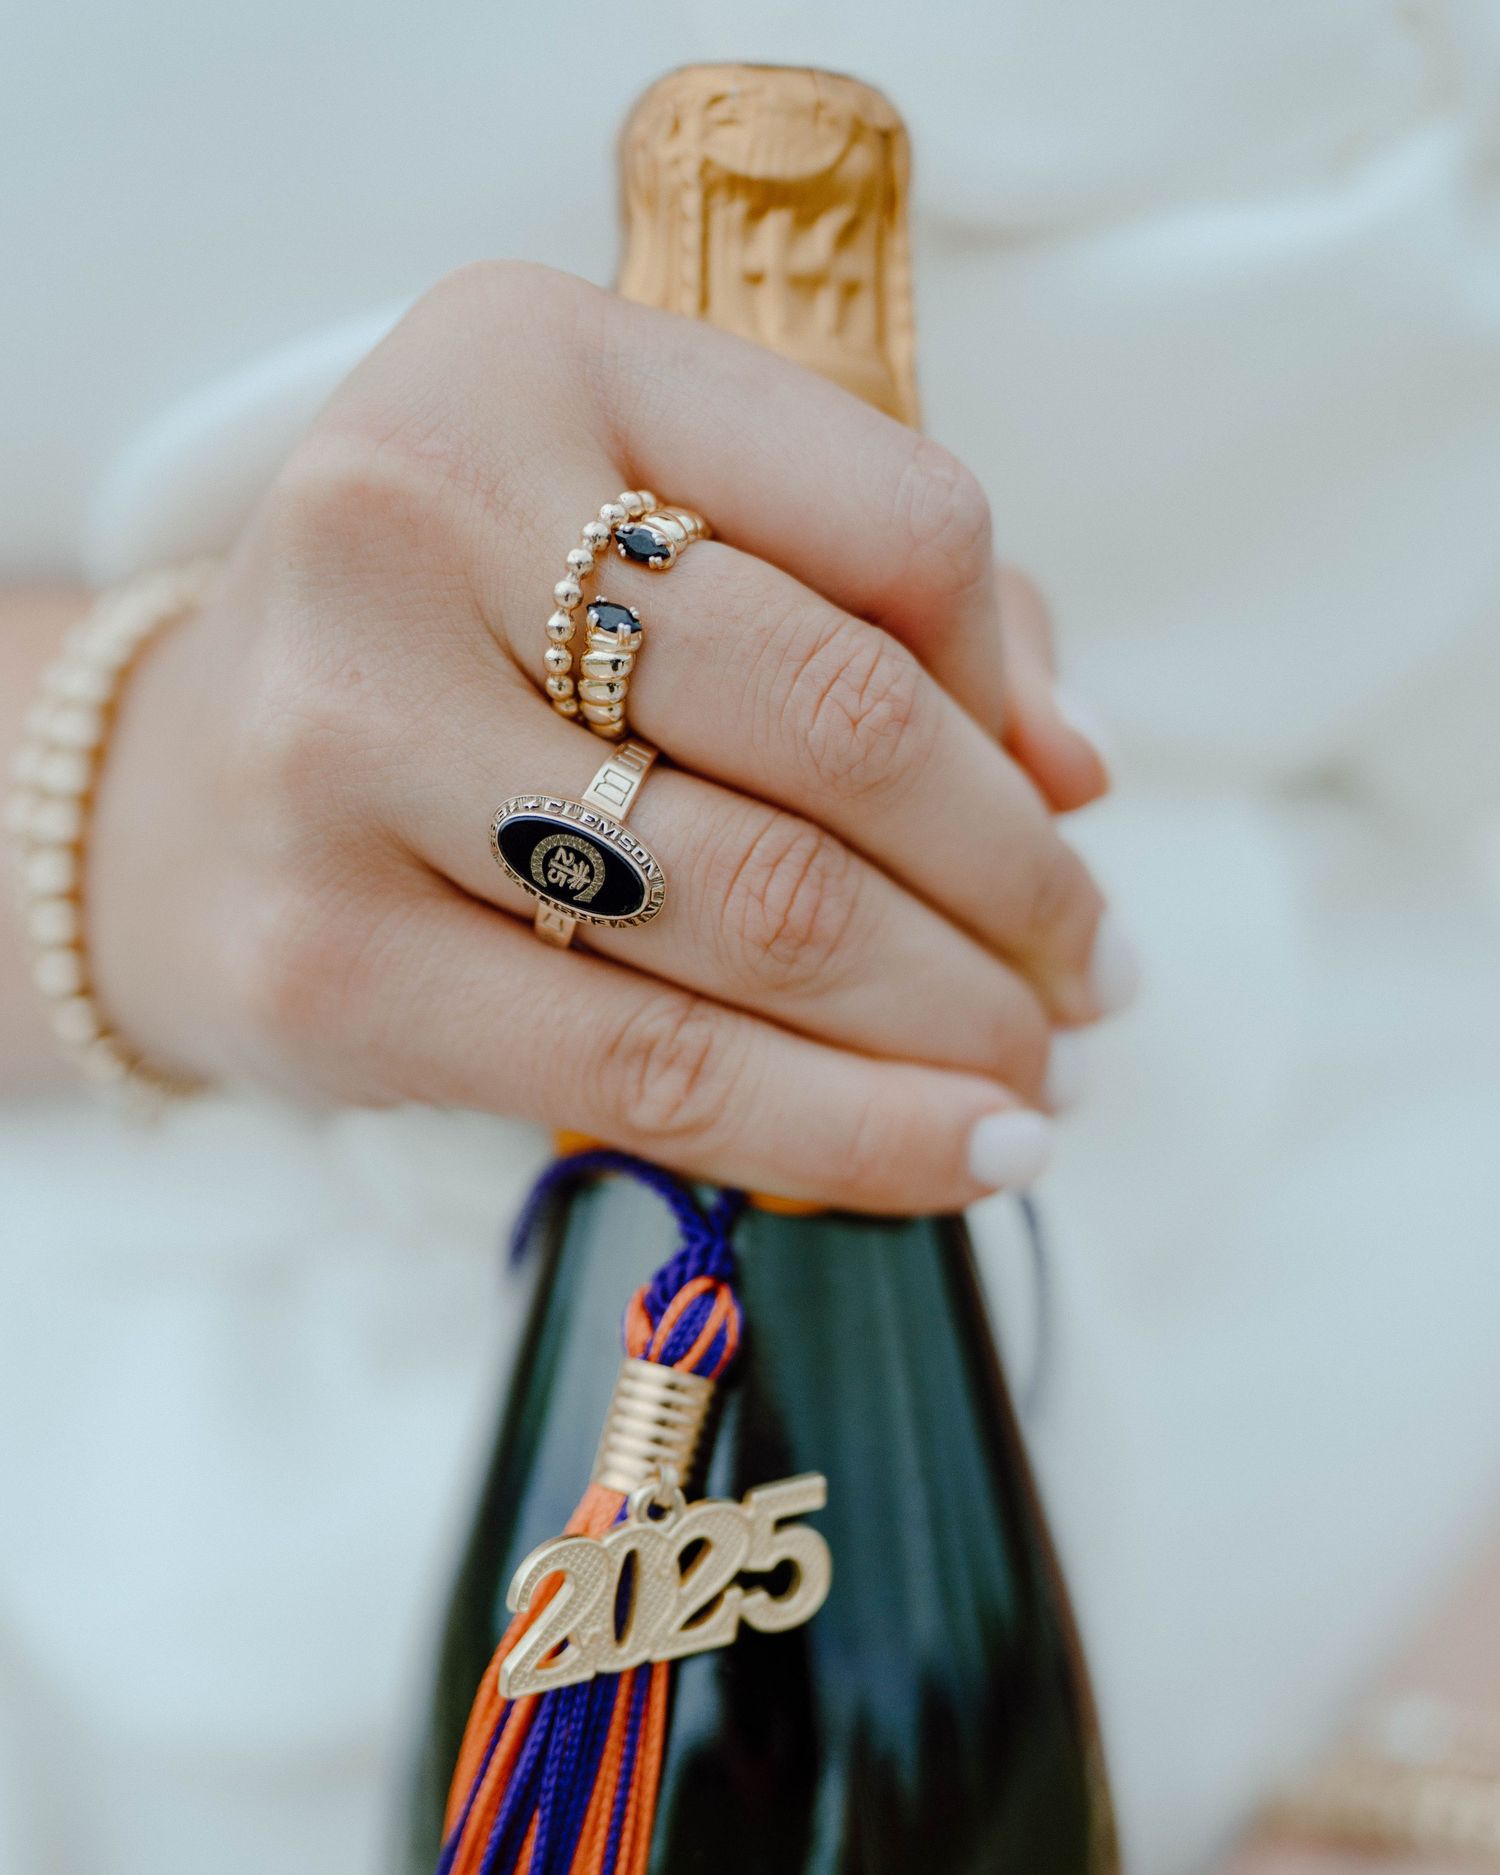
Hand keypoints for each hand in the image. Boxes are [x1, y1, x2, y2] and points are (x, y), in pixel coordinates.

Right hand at [87, 262, 1128, 1210]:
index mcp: (530, 355)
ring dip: (958, 1018)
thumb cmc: (461, 649)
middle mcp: (416, 514)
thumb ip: (873, 598)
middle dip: (1016, 883)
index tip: (1059, 799)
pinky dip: (851, 1130)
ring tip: (1040, 1071)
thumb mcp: (638, 534)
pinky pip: (661, 1069)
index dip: (1013, 690)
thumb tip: (1076, 766)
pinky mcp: (331, 959)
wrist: (185, 794)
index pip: (900, 518)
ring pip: (772, 910)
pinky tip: (966, 1155)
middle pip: (843, 721)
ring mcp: (350, 742)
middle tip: (1089, 975)